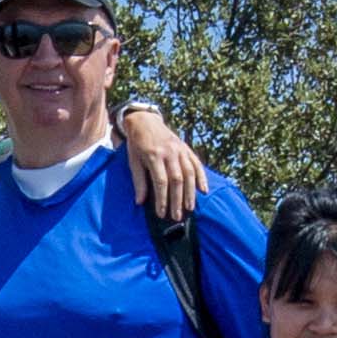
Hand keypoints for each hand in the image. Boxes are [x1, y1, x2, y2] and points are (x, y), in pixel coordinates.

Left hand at [118, 103, 210, 227]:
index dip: (162, 199)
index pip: (160, 182)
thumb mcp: (133, 161)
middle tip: (177, 216)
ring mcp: (180, 149)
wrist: (144, 121)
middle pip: (177, 180)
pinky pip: (197, 163)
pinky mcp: (186, 148)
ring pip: (189, 173)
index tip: (162, 213)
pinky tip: (204, 190)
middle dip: (177, 200)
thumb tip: (140, 202)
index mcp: (154, 155)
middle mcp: (169, 152)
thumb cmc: (137, 144)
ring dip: (190, 192)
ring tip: (190, 208)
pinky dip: (201, 177)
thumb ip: (138, 181)